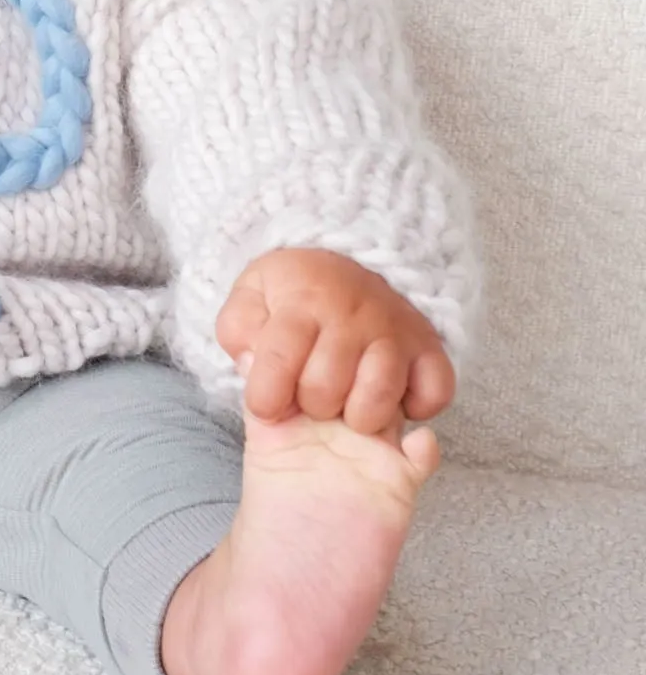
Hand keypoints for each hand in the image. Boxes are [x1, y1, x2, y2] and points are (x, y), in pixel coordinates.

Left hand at [216, 249, 454, 435]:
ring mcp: (395, 332)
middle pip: (326, 387)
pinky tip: (392, 400)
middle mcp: (352, 316)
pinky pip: (435, 392)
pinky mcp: (429, 348)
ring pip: (378, 395)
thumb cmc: (292, 293)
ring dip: (357, 415)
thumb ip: (240, 332)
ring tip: (346, 405)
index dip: (264, 397)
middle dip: (310, 405)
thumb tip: (253, 366)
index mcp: (302, 303)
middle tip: (309, 396)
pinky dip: (417, 406)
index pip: (277, 359)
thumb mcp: (250, 299)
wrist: (346, 259)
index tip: (265, 407)